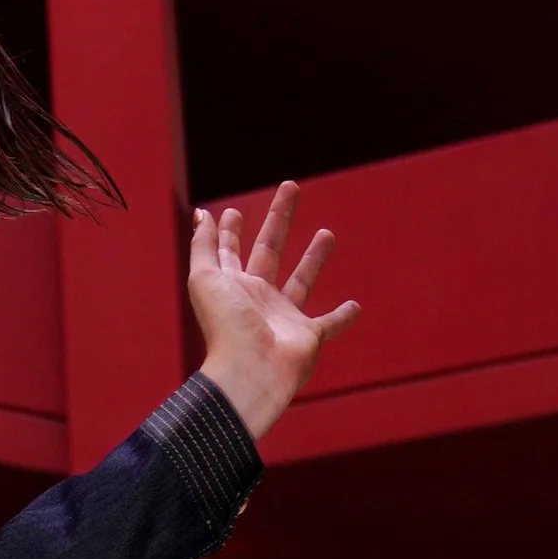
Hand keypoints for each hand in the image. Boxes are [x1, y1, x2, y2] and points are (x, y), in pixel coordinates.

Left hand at [187, 181, 360, 443]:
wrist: (251, 370)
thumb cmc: (226, 325)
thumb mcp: (205, 278)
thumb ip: (203, 246)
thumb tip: (201, 214)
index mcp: (231, 286)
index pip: (229, 251)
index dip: (229, 231)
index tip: (232, 212)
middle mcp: (256, 299)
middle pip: (269, 251)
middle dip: (279, 220)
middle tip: (291, 188)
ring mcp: (283, 318)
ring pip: (301, 281)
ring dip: (314, 258)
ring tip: (327, 232)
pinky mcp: (308, 336)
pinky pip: (329, 325)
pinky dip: (343, 317)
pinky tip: (355, 306)